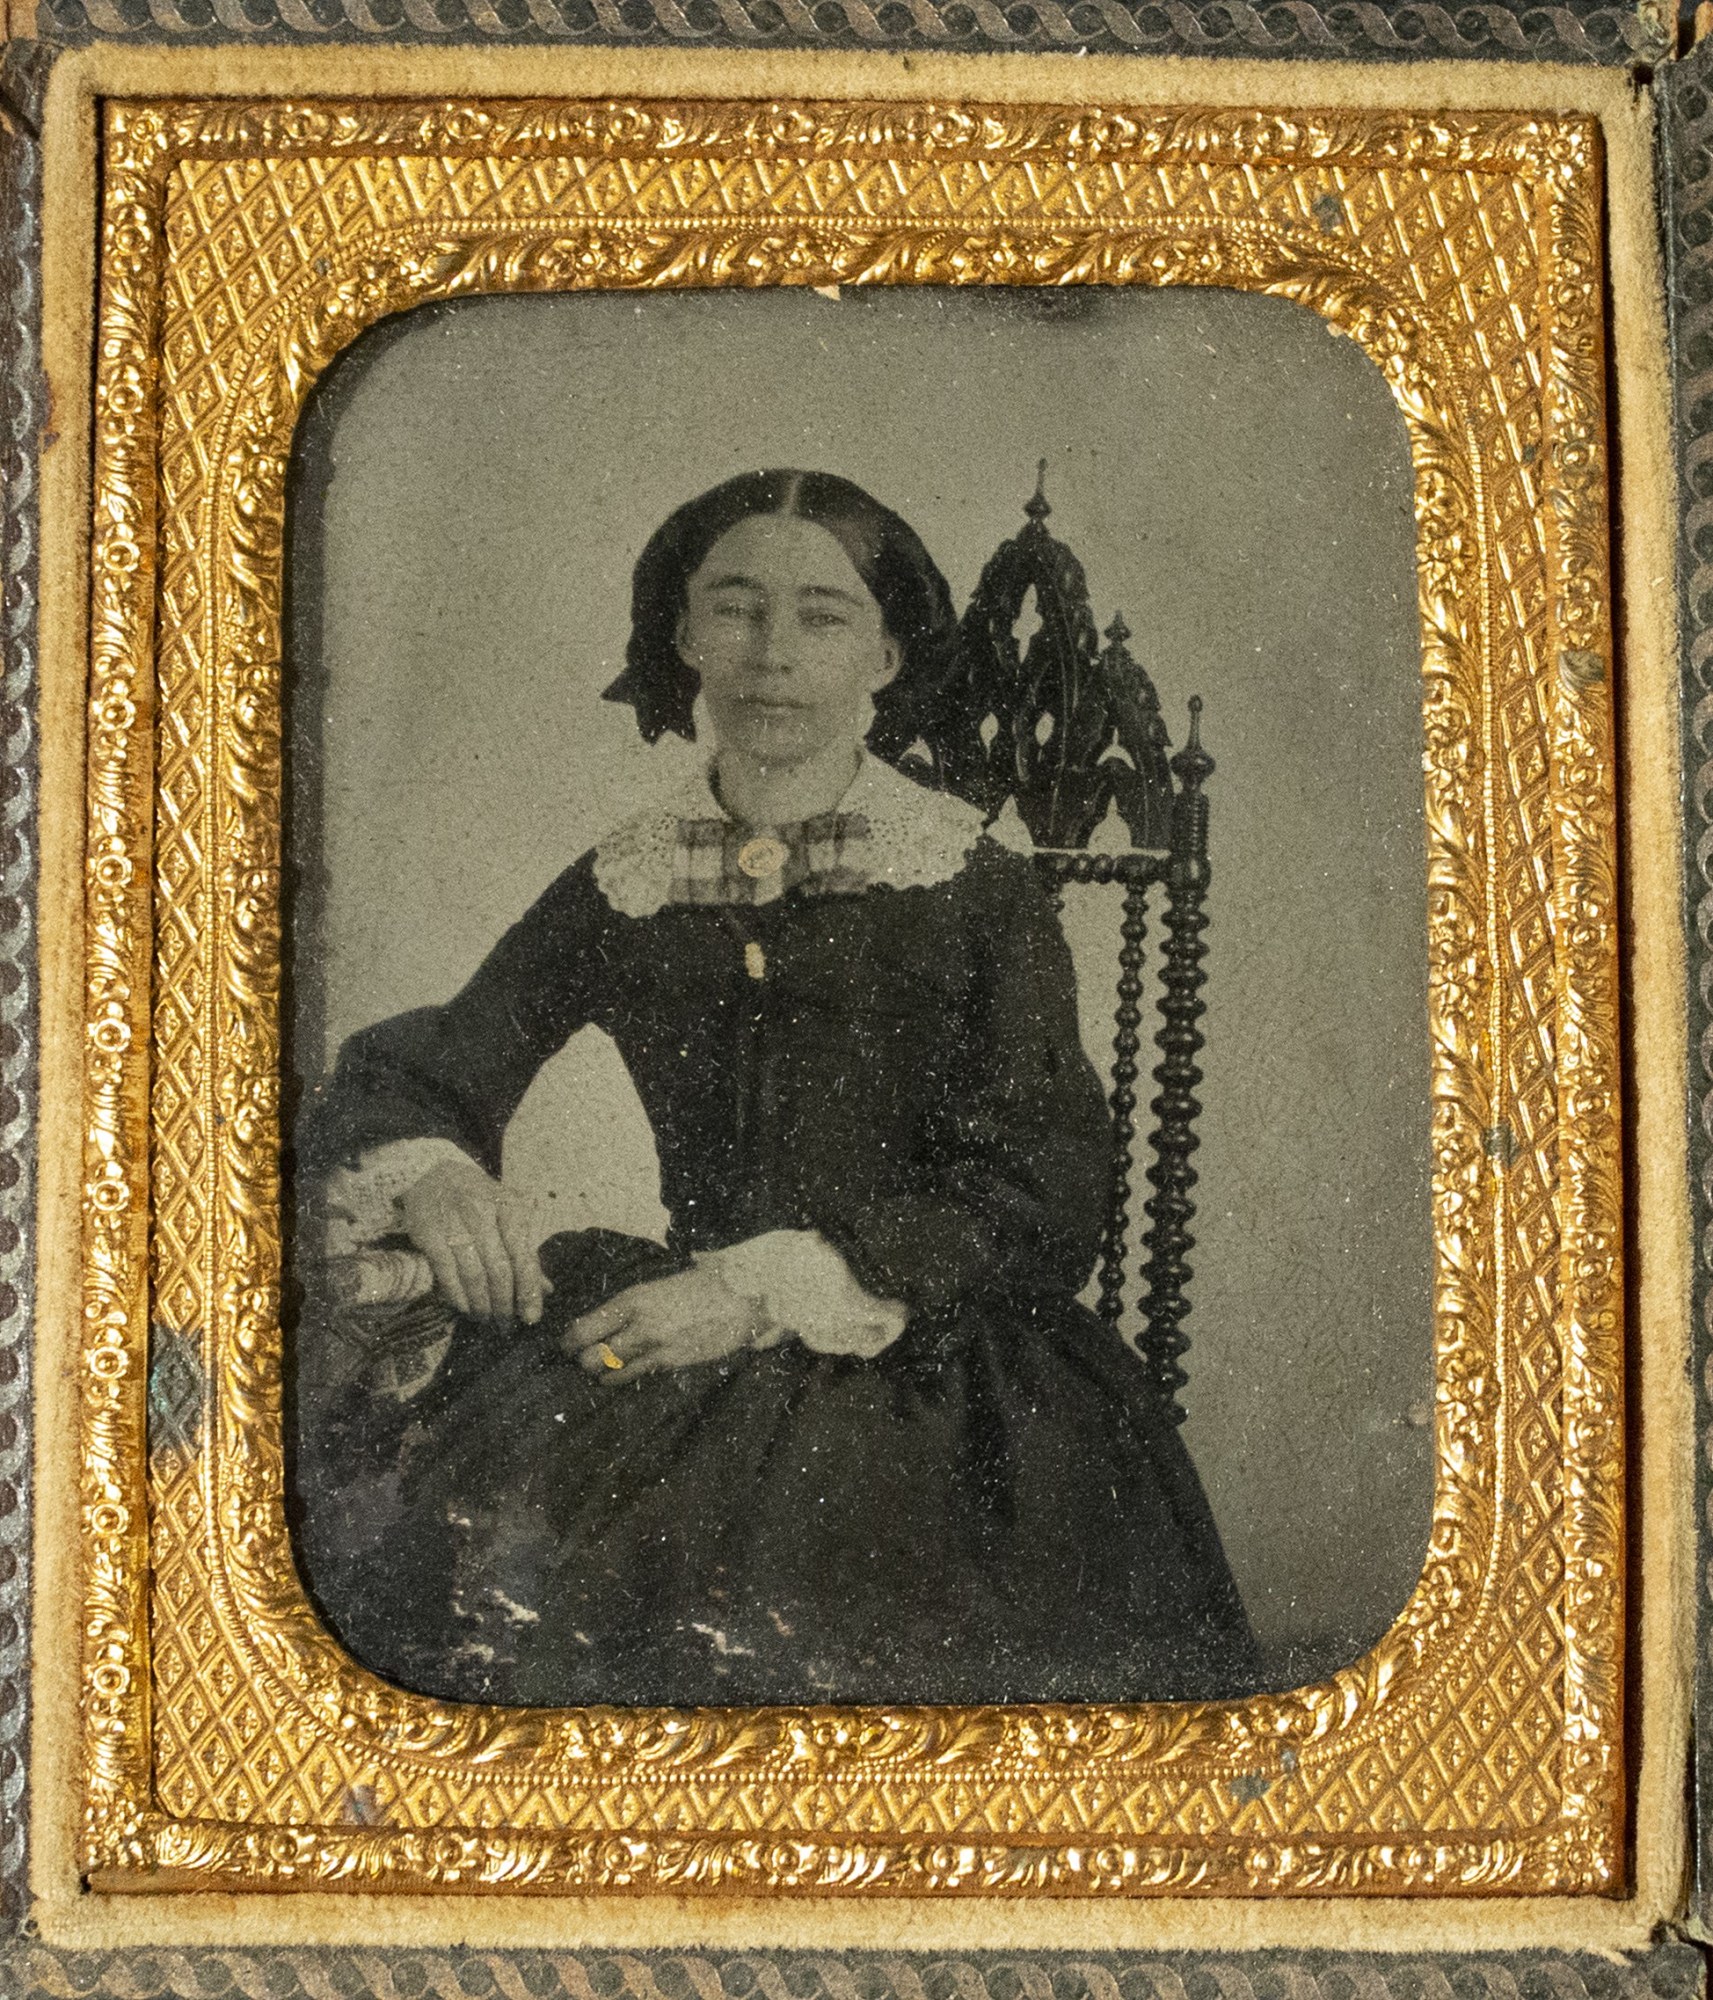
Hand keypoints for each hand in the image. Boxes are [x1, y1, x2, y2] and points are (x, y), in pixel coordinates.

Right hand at [398, 1157, 547, 1322]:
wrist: (432, 1175)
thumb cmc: (479, 1200)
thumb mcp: (507, 1216)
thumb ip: (525, 1252)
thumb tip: (546, 1290)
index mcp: (511, 1206)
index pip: (523, 1255)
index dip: (528, 1290)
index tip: (531, 1318)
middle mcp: (483, 1212)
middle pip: (499, 1269)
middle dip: (504, 1304)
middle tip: (506, 1326)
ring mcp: (454, 1222)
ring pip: (474, 1275)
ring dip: (482, 1305)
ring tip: (487, 1320)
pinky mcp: (429, 1233)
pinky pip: (447, 1273)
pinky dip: (458, 1296)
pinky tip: (466, 1308)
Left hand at [564, 1266, 763, 1377]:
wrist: (739, 1298)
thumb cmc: (699, 1288)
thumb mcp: (658, 1288)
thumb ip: (630, 1306)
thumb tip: (600, 1320)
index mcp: (632, 1299)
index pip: (583, 1328)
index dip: (568, 1341)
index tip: (566, 1345)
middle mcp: (637, 1323)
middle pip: (588, 1354)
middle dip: (580, 1359)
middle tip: (579, 1359)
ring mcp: (653, 1345)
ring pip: (606, 1369)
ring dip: (597, 1371)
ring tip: (595, 1369)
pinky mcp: (669, 1362)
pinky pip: (630, 1377)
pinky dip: (616, 1380)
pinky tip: (613, 1378)